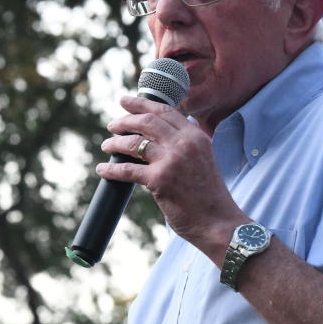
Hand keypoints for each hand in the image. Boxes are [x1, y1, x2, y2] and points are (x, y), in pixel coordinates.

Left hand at [96, 96, 246, 262]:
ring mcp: (171, 161)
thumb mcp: (203, 159)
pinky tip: (103, 169)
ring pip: (134, 143)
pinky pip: (127, 170)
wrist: (219, 222)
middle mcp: (184, 144)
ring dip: (115, 143)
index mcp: (196, 136)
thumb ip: (187, 144)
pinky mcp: (159, 180)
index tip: (125, 101)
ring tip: (107, 145)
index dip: (142, 104)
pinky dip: (111, 169)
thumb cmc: (209, 195)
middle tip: (112, 125)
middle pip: (146, 122)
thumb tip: (167, 132)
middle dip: (124, 121)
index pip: (165, 111)